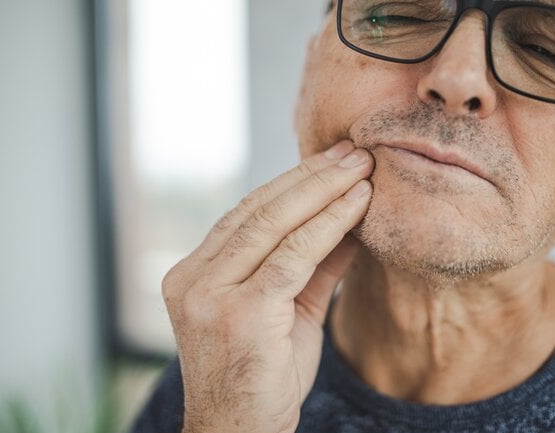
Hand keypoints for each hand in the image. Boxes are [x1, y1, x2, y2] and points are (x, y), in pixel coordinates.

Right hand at [162, 141, 373, 432]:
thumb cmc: (263, 377)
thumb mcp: (289, 311)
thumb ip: (313, 265)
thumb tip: (350, 219)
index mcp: (193, 274)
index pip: (247, 213)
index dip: (293, 182)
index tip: (333, 161)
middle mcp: (192, 278)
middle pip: (258, 210)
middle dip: (312, 176)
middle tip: (355, 150)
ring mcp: (209, 294)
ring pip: (274, 224)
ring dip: (324, 190)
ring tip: (362, 167)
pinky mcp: (239, 311)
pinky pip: (293, 256)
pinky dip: (329, 224)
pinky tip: (357, 203)